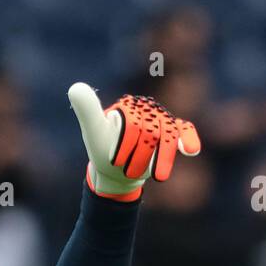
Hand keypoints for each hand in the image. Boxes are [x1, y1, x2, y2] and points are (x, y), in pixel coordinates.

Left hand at [67, 82, 201, 201]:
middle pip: (152, 132)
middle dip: (141, 155)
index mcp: (130, 106)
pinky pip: (185, 132)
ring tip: (158, 178)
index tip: (115, 160)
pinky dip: (189, 140)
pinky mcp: (174, 134)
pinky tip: (191, 151)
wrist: (116, 169)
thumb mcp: (93, 130)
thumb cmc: (103, 148)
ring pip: (169, 136)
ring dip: (164, 158)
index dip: (126, 145)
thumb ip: (87, 110)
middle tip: (128, 170)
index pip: (133, 123)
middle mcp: (149, 110)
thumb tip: (75, 87)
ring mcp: (163, 122)